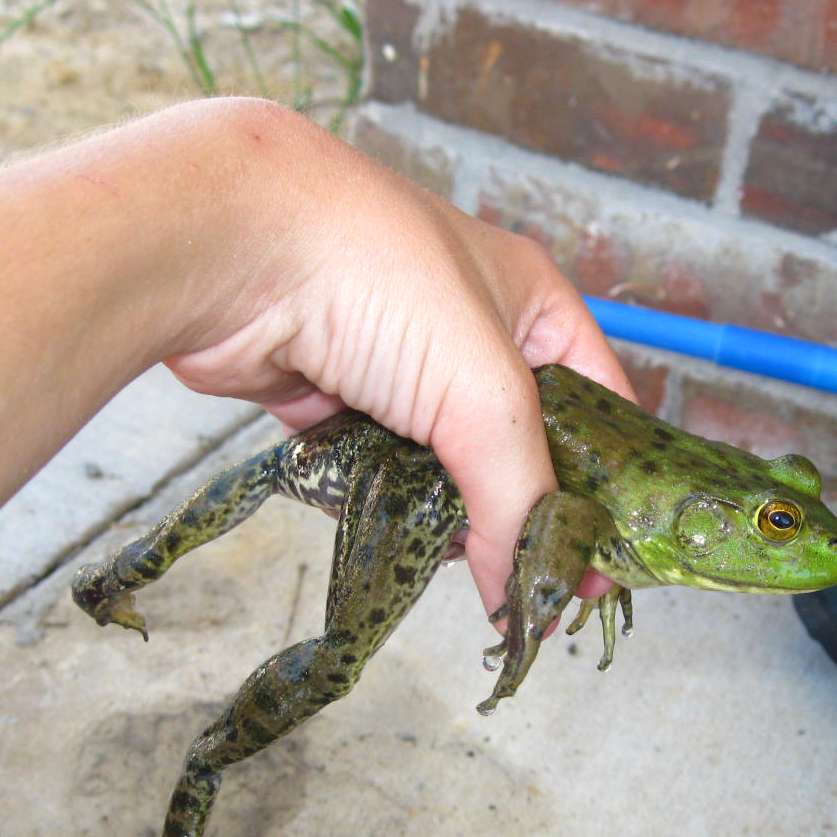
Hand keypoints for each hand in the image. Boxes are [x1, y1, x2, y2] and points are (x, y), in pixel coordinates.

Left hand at [158, 102, 632, 613]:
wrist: (232, 247)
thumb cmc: (373, 273)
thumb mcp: (483, 390)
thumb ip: (516, 496)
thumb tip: (525, 590)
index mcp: (530, 304)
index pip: (597, 404)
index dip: (604, 484)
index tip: (601, 561)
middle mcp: (467, 333)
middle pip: (513, 446)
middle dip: (514, 507)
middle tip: (523, 577)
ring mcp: (394, 365)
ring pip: (438, 466)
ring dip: (439, 509)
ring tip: (443, 550)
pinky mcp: (329, 395)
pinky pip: (370, 470)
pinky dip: (375, 497)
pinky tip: (378, 520)